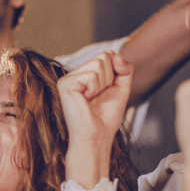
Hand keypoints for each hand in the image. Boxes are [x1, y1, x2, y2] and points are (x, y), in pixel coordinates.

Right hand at [58, 50, 132, 187]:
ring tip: (92, 100)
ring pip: (98, 64)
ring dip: (102, 85)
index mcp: (84, 74)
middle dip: (109, 79)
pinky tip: (86, 101)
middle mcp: (74, 74)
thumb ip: (124, 68)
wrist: (96, 137)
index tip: (106, 92)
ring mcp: (67, 78)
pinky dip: (95, 90)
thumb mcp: (121, 88)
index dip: (115, 73)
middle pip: (103, 57)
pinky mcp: (65, 84)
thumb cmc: (106, 118)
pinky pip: (91, 76)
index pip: (107, 55)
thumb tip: (114, 53)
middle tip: (98, 97)